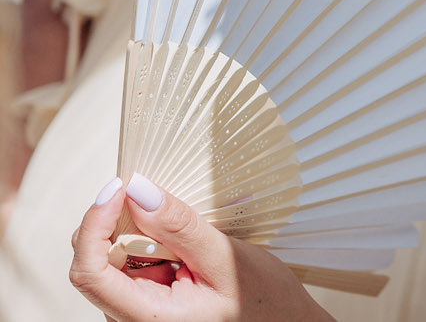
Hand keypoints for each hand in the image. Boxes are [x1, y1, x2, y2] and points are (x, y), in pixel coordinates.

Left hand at [70, 173, 330, 320]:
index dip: (94, 226)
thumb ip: (181, 228)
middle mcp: (132, 319)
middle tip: (153, 197)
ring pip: (110, 262)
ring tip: (182, 235)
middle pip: (94, 265)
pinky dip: (147, 243)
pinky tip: (179, 246)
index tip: (118, 189)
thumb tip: (140, 192)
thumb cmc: (263, 303)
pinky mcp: (144, 301)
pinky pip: (128, 265)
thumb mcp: (227, 259)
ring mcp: (135, 311)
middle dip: (115, 225)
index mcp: (150, 319)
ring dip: (134, 234)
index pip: (91, 274)